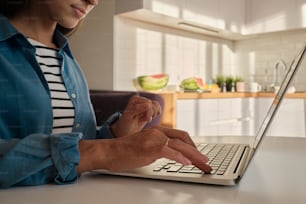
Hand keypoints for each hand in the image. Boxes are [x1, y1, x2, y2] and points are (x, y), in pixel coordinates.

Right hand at [77, 126, 211, 173]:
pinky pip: (169, 151)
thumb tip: (171, 154)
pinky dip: (180, 157)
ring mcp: (153, 139)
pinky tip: (187, 163)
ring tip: (203, 163)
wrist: (110, 151)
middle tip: (206, 161)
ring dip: (194, 155)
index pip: (180, 136)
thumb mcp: (146, 145)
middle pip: (183, 139)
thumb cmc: (126, 150)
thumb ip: (159, 147)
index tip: (199, 155)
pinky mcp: (149, 148)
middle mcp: (158, 132)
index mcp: (158, 131)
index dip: (192, 145)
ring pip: (179, 145)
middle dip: (197, 151)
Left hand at [110, 95, 160, 137]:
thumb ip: (137, 109)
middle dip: (151, 114)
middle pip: (154, 105)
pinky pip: (158, 109)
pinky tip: (149, 119)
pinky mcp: (149, 109)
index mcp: (134, 99)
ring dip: (154, 114)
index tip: (144, 120)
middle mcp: (140, 99)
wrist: (125, 131)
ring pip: (157, 106)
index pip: (148, 103)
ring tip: (146, 120)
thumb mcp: (128, 117)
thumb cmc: (125, 124)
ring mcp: (145, 104)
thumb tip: (148, 104)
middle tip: (144, 120)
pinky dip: (156, 115)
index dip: (149, 113)